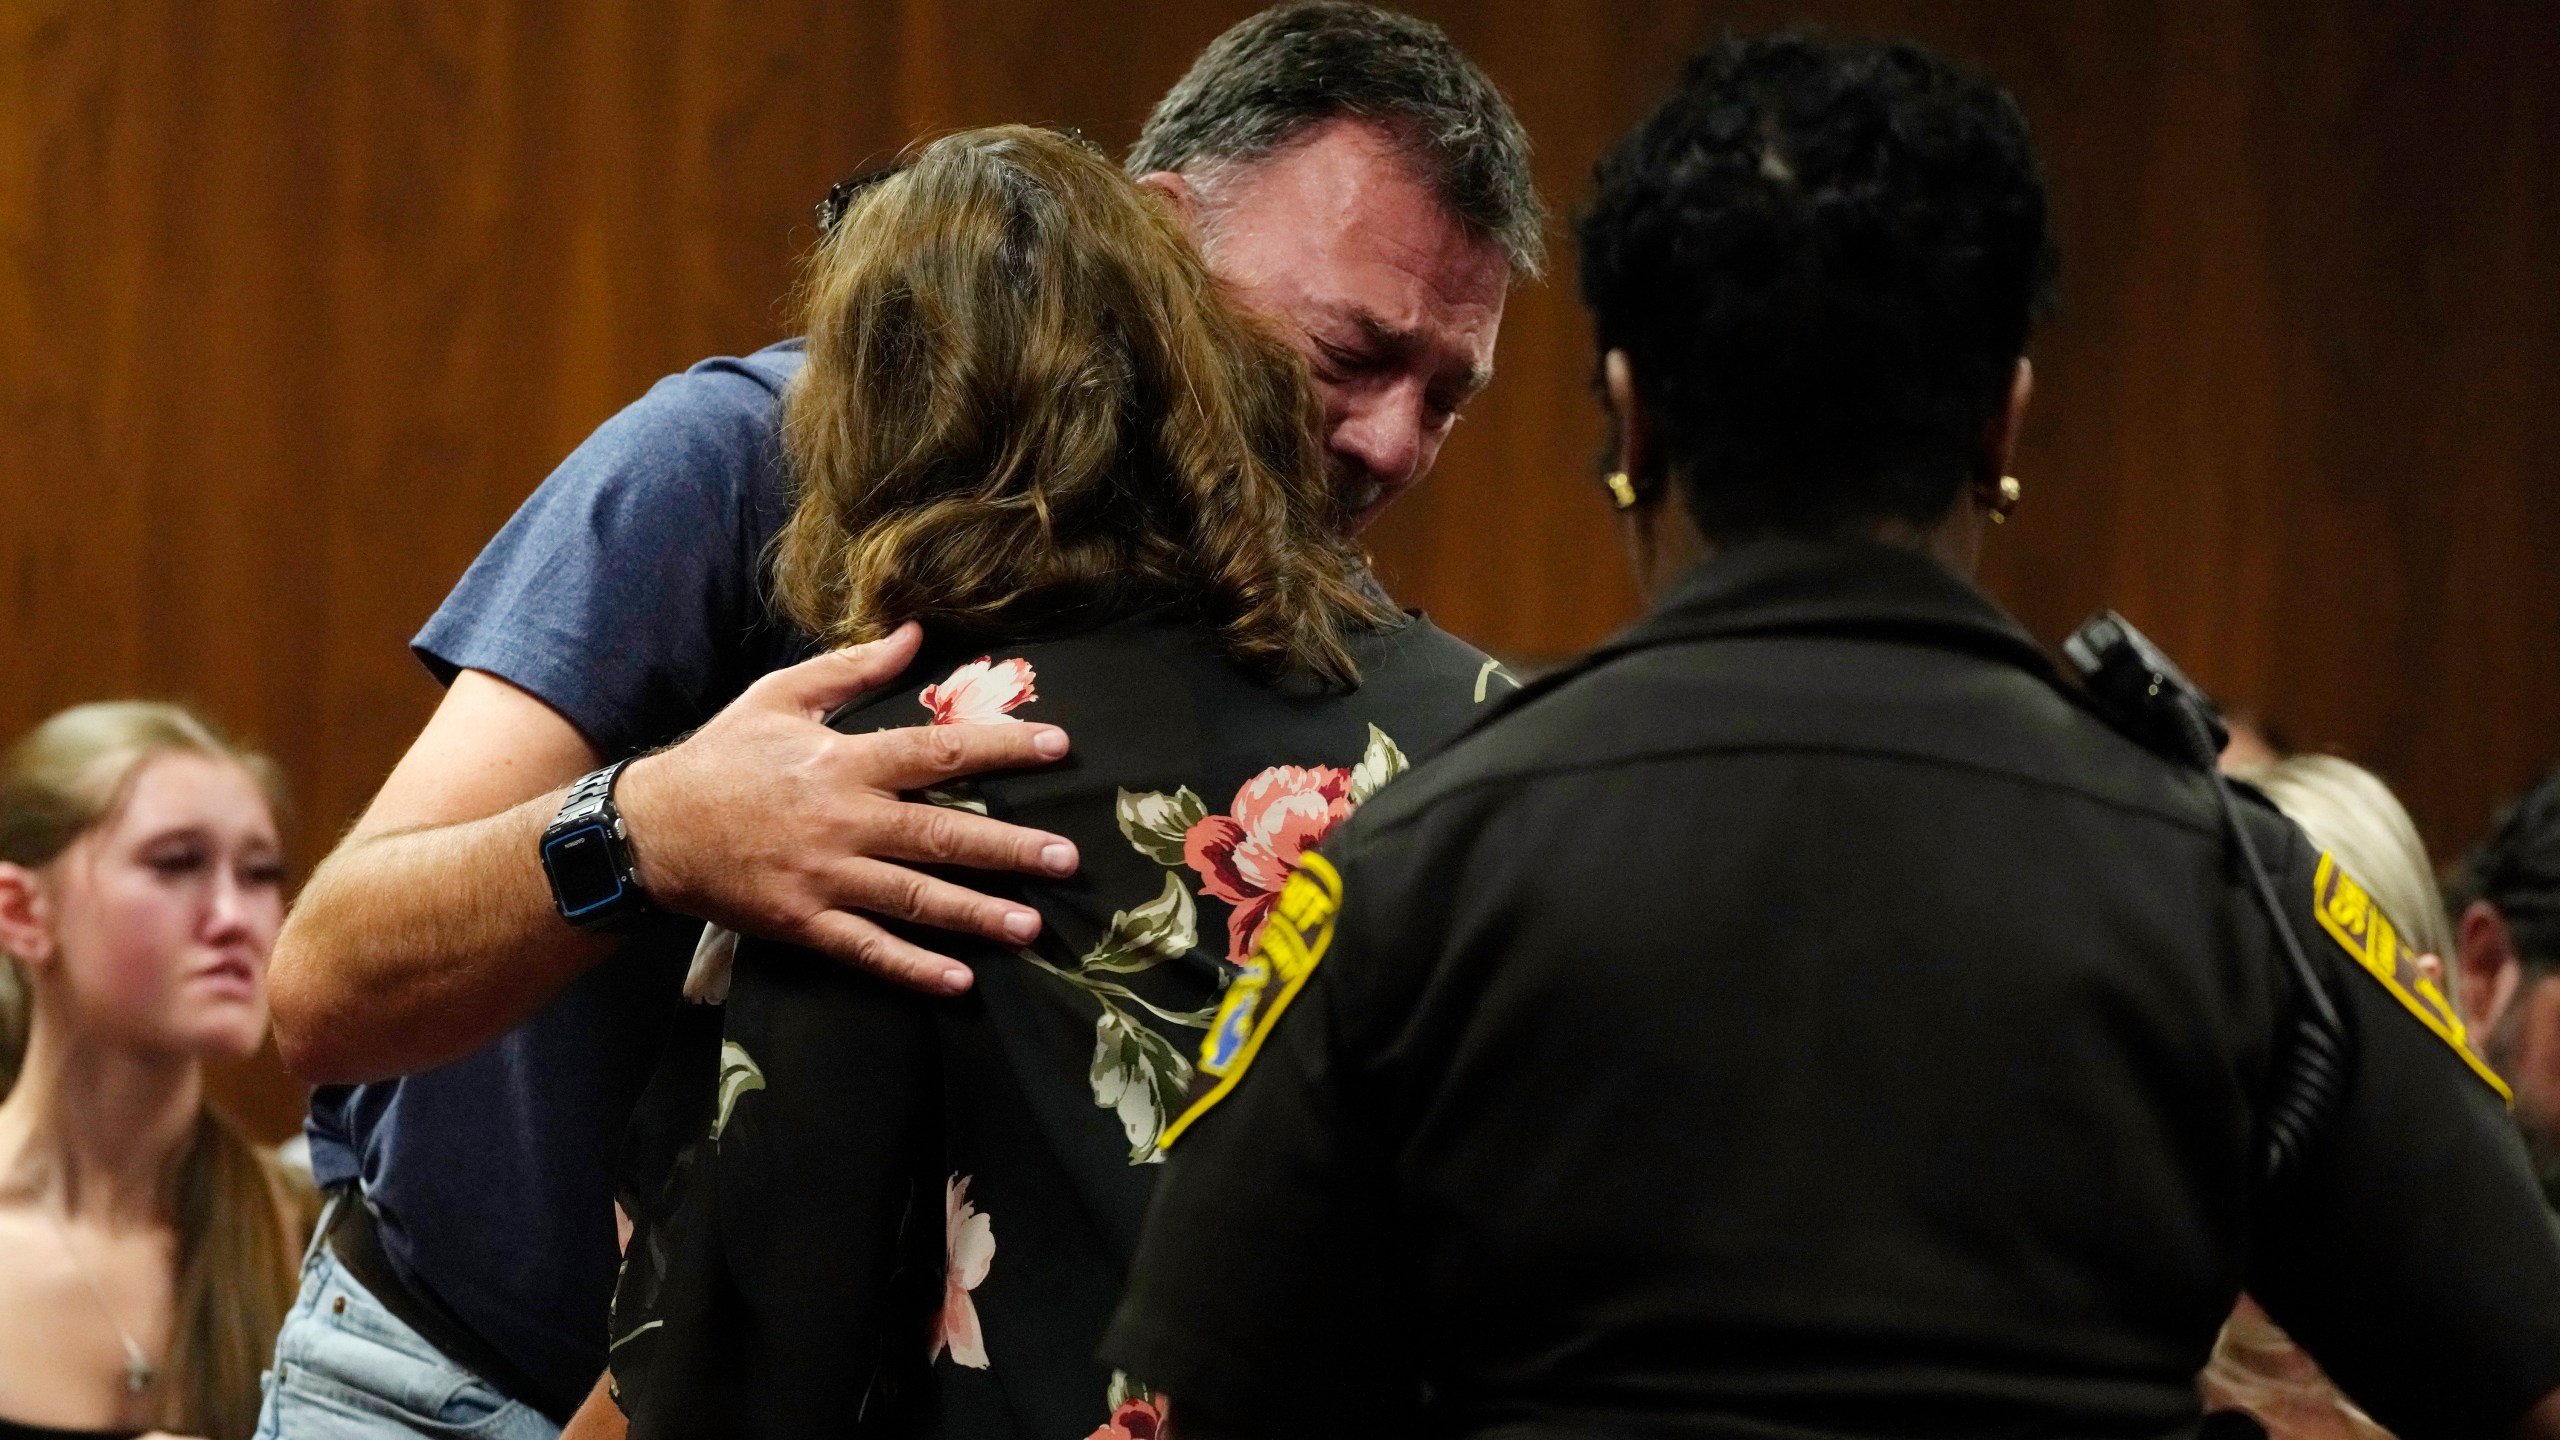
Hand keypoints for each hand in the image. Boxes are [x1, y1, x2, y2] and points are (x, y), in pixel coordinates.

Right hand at [616, 623, 1078, 994]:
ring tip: (1031, 926)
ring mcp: (823, 877)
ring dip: (975, 914)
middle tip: (1067, 859)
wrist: (649, 828)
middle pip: (939, 833)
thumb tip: (916, 633)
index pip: (939, 750)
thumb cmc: (722, 757)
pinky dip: (912, 967)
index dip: (1003, 748)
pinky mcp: (803, 923)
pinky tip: (958, 980)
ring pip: (913, 897)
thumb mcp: (780, 696)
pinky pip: (866, 950)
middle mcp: (842, 820)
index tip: (1059, 748)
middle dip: (1007, 848)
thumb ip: (853, 668)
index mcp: (843, 760)